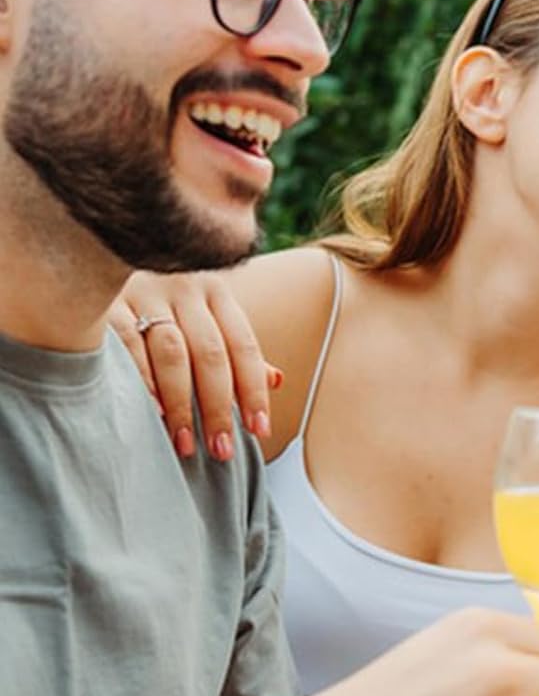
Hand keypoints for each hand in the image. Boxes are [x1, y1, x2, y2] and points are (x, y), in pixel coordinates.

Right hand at [108, 270, 278, 460]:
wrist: (102, 246)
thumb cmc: (166, 295)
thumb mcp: (206, 310)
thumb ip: (236, 347)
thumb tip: (278, 380)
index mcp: (216, 292)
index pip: (243, 346)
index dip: (254, 390)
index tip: (261, 429)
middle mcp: (185, 290)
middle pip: (210, 354)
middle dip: (219, 406)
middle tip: (222, 449)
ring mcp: (144, 293)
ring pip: (172, 354)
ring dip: (182, 404)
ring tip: (186, 443)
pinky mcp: (107, 303)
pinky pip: (128, 346)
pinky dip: (142, 381)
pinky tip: (151, 413)